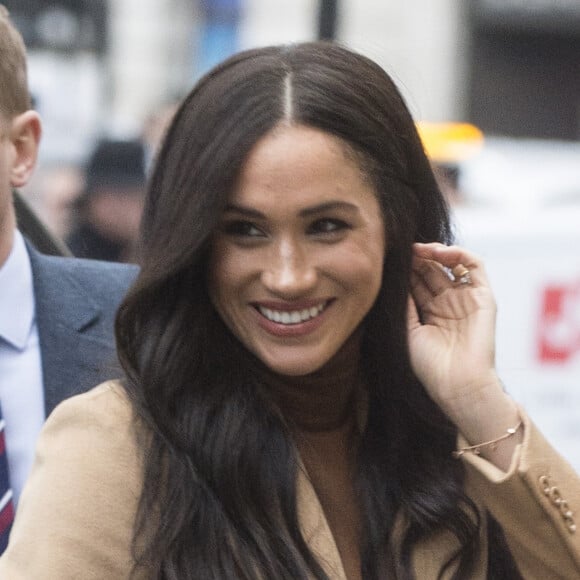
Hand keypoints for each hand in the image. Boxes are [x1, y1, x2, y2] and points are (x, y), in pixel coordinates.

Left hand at [407, 242, 498, 413]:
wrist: (457, 384)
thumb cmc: (430, 365)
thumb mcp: (408, 330)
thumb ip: (404, 304)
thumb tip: (394, 277)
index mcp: (429, 313)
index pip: (416, 283)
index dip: (405, 270)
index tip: (390, 259)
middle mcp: (447, 304)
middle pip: (431, 271)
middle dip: (417, 259)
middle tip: (402, 249)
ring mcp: (465, 299)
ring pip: (451, 265)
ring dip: (435, 253)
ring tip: (418, 249)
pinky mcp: (483, 297)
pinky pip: (475, 266)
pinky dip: (459, 254)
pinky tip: (440, 252)